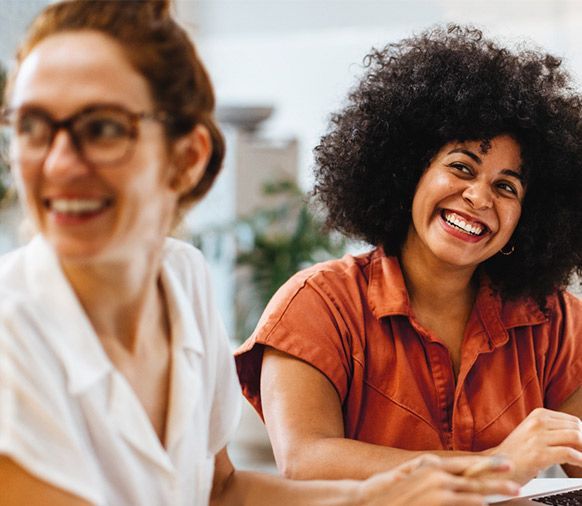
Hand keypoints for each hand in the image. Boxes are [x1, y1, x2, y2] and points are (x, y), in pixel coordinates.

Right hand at [357, 454, 518, 505]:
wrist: (366, 500)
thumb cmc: (386, 487)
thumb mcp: (407, 470)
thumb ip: (425, 467)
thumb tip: (438, 465)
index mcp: (430, 465)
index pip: (466, 464)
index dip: (488, 464)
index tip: (505, 465)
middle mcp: (436, 477)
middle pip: (474, 481)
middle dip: (497, 483)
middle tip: (516, 485)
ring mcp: (436, 494)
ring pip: (472, 497)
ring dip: (489, 499)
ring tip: (506, 497)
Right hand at [489, 408, 581, 483]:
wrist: (497, 467)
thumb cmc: (517, 453)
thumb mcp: (534, 433)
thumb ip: (553, 431)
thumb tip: (580, 435)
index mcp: (538, 415)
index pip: (573, 420)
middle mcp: (538, 423)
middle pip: (577, 428)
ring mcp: (538, 438)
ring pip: (576, 437)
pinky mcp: (539, 454)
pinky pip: (569, 454)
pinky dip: (580, 461)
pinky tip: (580, 465)